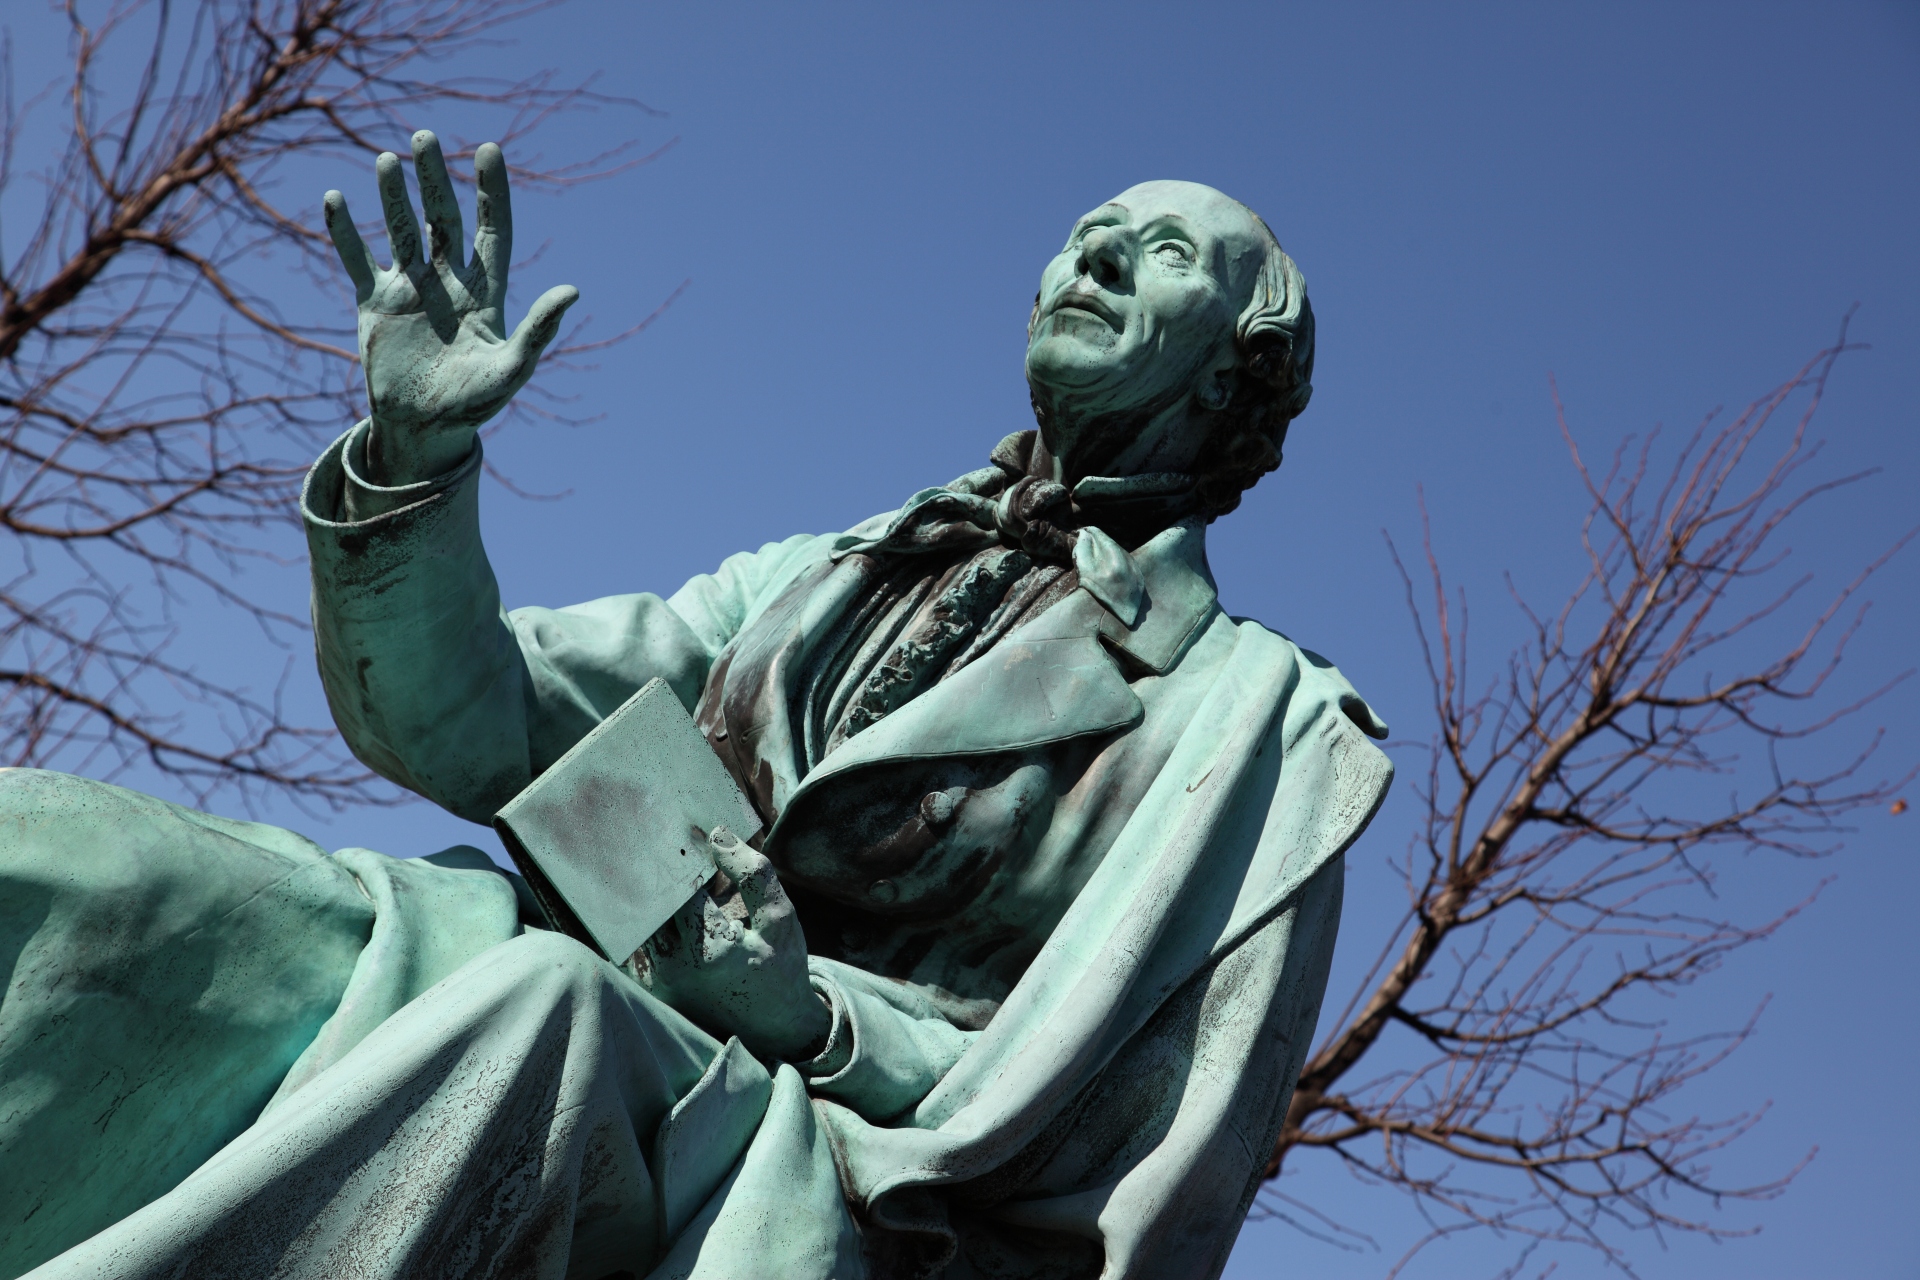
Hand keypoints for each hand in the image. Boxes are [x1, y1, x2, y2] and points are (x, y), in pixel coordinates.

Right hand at [323, 130, 576, 484]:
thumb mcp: (511, 369)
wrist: (424, 430)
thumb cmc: (474, 405)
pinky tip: (336, 199)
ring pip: (400, 231)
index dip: (491, 192)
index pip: (491, 230)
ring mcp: (410, 290)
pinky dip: (345, 233)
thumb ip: (539, 330)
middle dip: (435, 179)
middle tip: (425, 138)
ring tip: (387, 160)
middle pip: (442, 219)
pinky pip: (357, 260)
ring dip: (393, 197)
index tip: (489, 150)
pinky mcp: (374, 305)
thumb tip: (573, 290)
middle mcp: (448, 282)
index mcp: (485, 292)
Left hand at [630, 829, 831, 1062]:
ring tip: (658, 866)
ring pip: (638, 919)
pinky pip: (637, 940)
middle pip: (648, 899)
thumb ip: (754, 875)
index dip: (680, 852)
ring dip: (648, 892)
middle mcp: (674, 966)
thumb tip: (717, 834)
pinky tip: (658, 899)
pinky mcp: (650, 986)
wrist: (773, 1029)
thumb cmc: (780, 969)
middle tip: (657, 836)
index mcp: (708, 948)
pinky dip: (644, 917)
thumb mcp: (781, 919)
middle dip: (656, 868)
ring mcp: (657, 979)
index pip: (677, 883)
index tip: (686, 830)